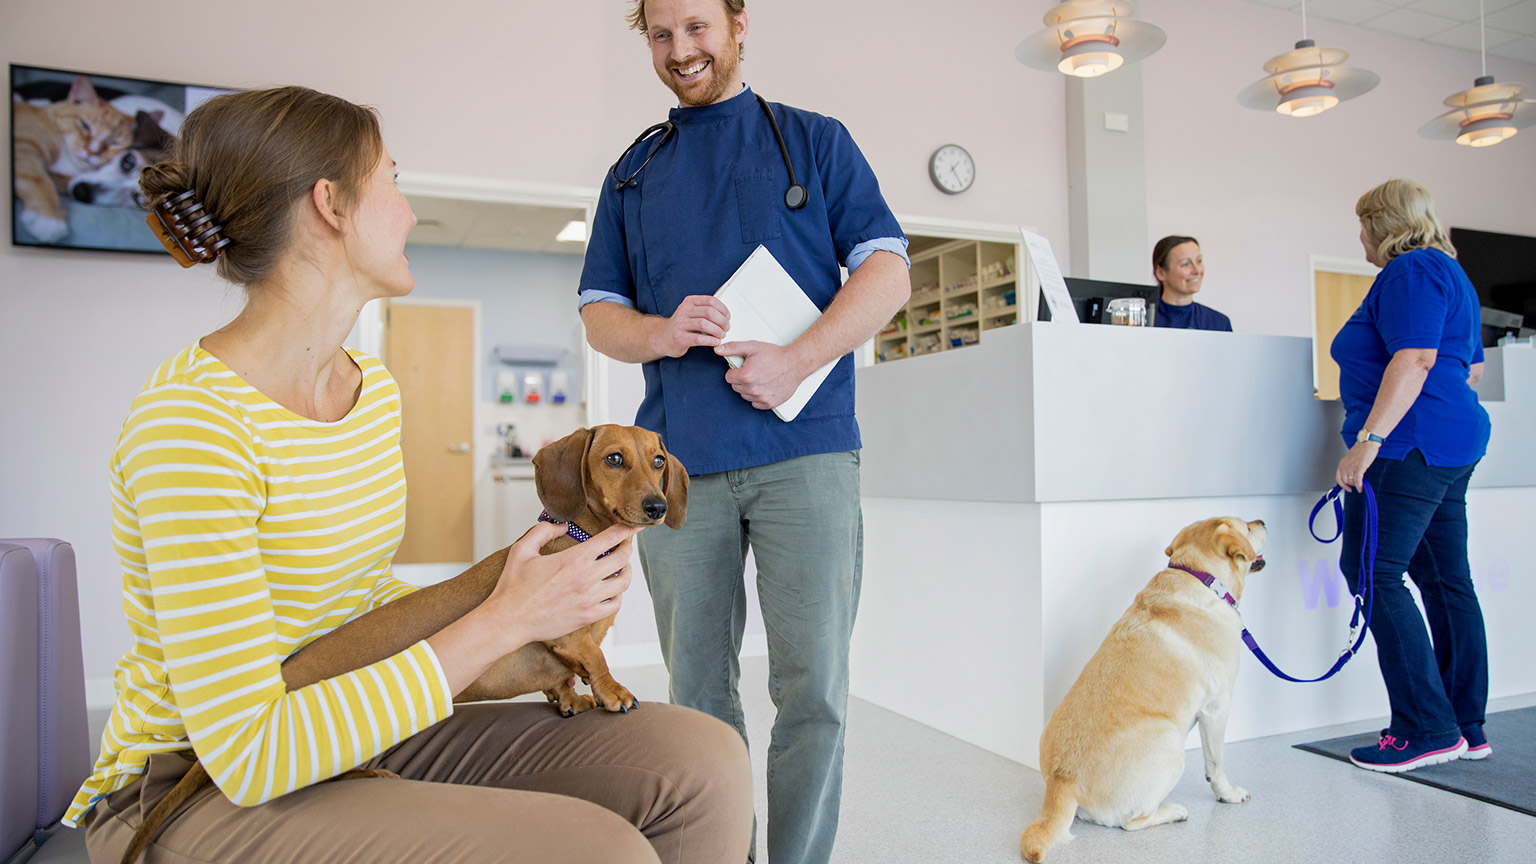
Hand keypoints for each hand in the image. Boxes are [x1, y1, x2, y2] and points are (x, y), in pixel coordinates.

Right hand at [483, 521, 637, 651]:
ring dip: (626, 570)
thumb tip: (563, 527)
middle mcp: (586, 579)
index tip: (631, 526)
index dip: (625, 529)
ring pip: (623, 582)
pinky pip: (615, 604)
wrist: (509, 620)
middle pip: (623, 558)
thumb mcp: (522, 550)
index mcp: (573, 559)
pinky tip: (611, 589)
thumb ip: (543, 531)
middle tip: (624, 544)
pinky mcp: (588, 616)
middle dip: (627, 547)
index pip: (610, 538)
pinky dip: (618, 594)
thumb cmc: (513, 588)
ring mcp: (589, 599)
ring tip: (621, 566)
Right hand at [653, 295, 729, 357]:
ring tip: (721, 335)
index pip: (711, 301)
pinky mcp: (680, 338)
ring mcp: (681, 324)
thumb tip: (726, 315)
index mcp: (689, 302)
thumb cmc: (682, 326)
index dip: (723, 309)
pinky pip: (699, 338)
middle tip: (726, 328)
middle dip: (722, 321)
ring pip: (704, 324)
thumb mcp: (691, 313)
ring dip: (717, 331)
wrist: (662, 338)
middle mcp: (684, 311)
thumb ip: (705, 310)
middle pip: (709, 312)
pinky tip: (715, 342)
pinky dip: (710, 340)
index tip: (728, 317)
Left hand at [717, 340, 808, 410]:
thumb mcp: (752, 347)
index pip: (728, 377)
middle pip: (736, 387)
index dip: (735, 371)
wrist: (795, 364)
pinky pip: (755, 403)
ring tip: (760, 378)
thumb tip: (718, 349)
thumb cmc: (775, 355)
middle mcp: (753, 389)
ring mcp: (761, 397)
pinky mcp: (769, 403)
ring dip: (749, 388)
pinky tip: (764, 386)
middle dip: (741, 379)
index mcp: (746, 376)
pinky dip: (758, 396)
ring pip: (745, 395)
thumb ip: (733, 348)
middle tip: (753, 371)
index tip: (743, 367)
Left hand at [1336, 442, 1378, 492]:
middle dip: (1351, 484)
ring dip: (1356, 484)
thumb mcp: (1351, 459)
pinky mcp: (1359, 468)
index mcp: (1342, 463)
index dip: (1342, 485)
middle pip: (1345, 481)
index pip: (1338, 478)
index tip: (1347, 488)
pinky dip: (1359, 486)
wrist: (1367, 443)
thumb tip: (1352, 476)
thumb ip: (1349, 467)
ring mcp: (1351, 467)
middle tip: (1356, 484)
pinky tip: (1361, 488)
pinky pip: (1357, 481)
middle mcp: (1345, 466)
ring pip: (1351, 482)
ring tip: (1360, 483)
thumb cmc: (1362, 450)